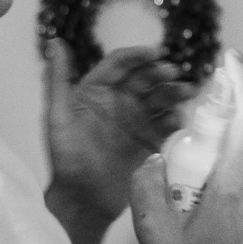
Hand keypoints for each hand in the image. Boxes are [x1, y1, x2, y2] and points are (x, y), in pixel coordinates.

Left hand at [43, 40, 192, 222]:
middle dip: (160, 73)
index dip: (137, 56)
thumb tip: (55, 42)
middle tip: (174, 73)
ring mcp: (136, 122)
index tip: (156, 53)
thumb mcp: (58, 118)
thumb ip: (57, 81)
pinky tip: (180, 120)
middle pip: (144, 79)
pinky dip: (175, 120)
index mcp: (95, 92)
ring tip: (187, 92)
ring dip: (174, 93)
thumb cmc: (67, 159)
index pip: (119, 65)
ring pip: (160, 99)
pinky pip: (167, 125)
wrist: (84, 202)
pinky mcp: (150, 141)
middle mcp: (118, 102)